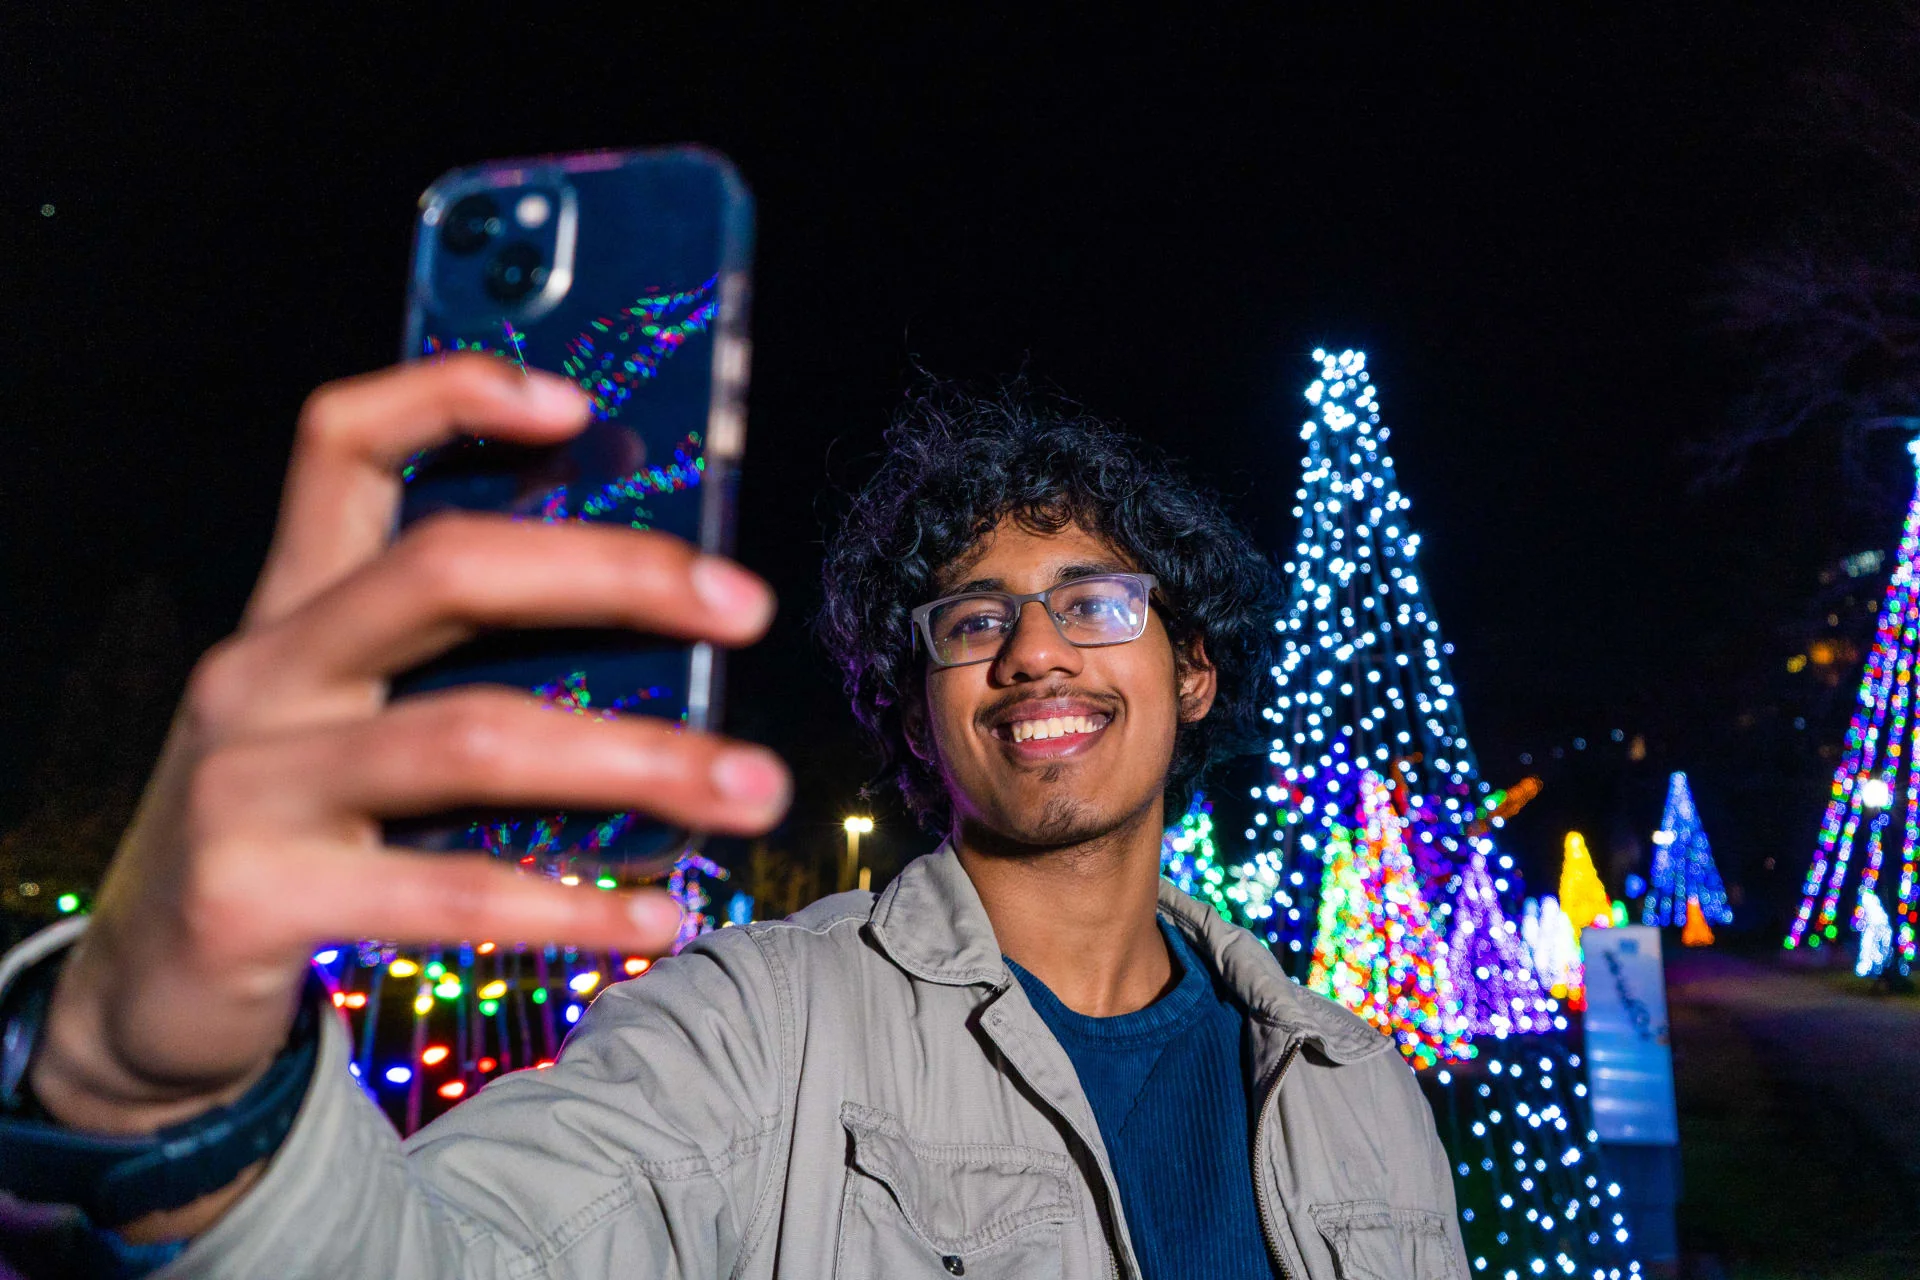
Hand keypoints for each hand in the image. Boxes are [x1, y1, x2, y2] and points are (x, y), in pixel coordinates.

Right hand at [28, 356, 790, 1150]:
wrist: (146, 992)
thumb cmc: (295, 835)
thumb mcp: (351, 723)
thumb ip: (460, 672)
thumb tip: (661, 642)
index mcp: (292, 607)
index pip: (342, 446)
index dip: (450, 396)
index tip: (578, 404)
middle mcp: (262, 672)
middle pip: (445, 571)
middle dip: (614, 573)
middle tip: (747, 606)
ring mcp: (250, 782)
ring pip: (474, 738)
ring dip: (639, 761)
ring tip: (754, 789)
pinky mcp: (256, 897)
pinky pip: (451, 894)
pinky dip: (575, 907)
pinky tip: (660, 914)